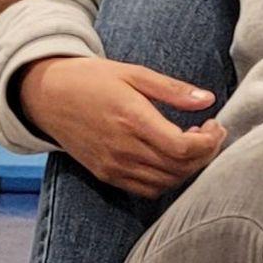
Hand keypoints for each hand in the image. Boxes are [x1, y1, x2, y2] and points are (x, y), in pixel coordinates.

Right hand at [19, 56, 226, 197]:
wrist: (47, 96)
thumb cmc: (93, 78)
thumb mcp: (135, 73)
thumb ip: (173, 89)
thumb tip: (208, 99)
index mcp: (132, 119)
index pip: (182, 148)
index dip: (209, 142)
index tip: (215, 125)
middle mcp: (122, 149)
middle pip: (178, 169)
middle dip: (205, 154)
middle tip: (211, 132)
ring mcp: (112, 166)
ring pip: (165, 183)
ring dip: (188, 168)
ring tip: (193, 142)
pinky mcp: (105, 175)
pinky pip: (145, 189)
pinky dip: (167, 179)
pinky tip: (172, 156)